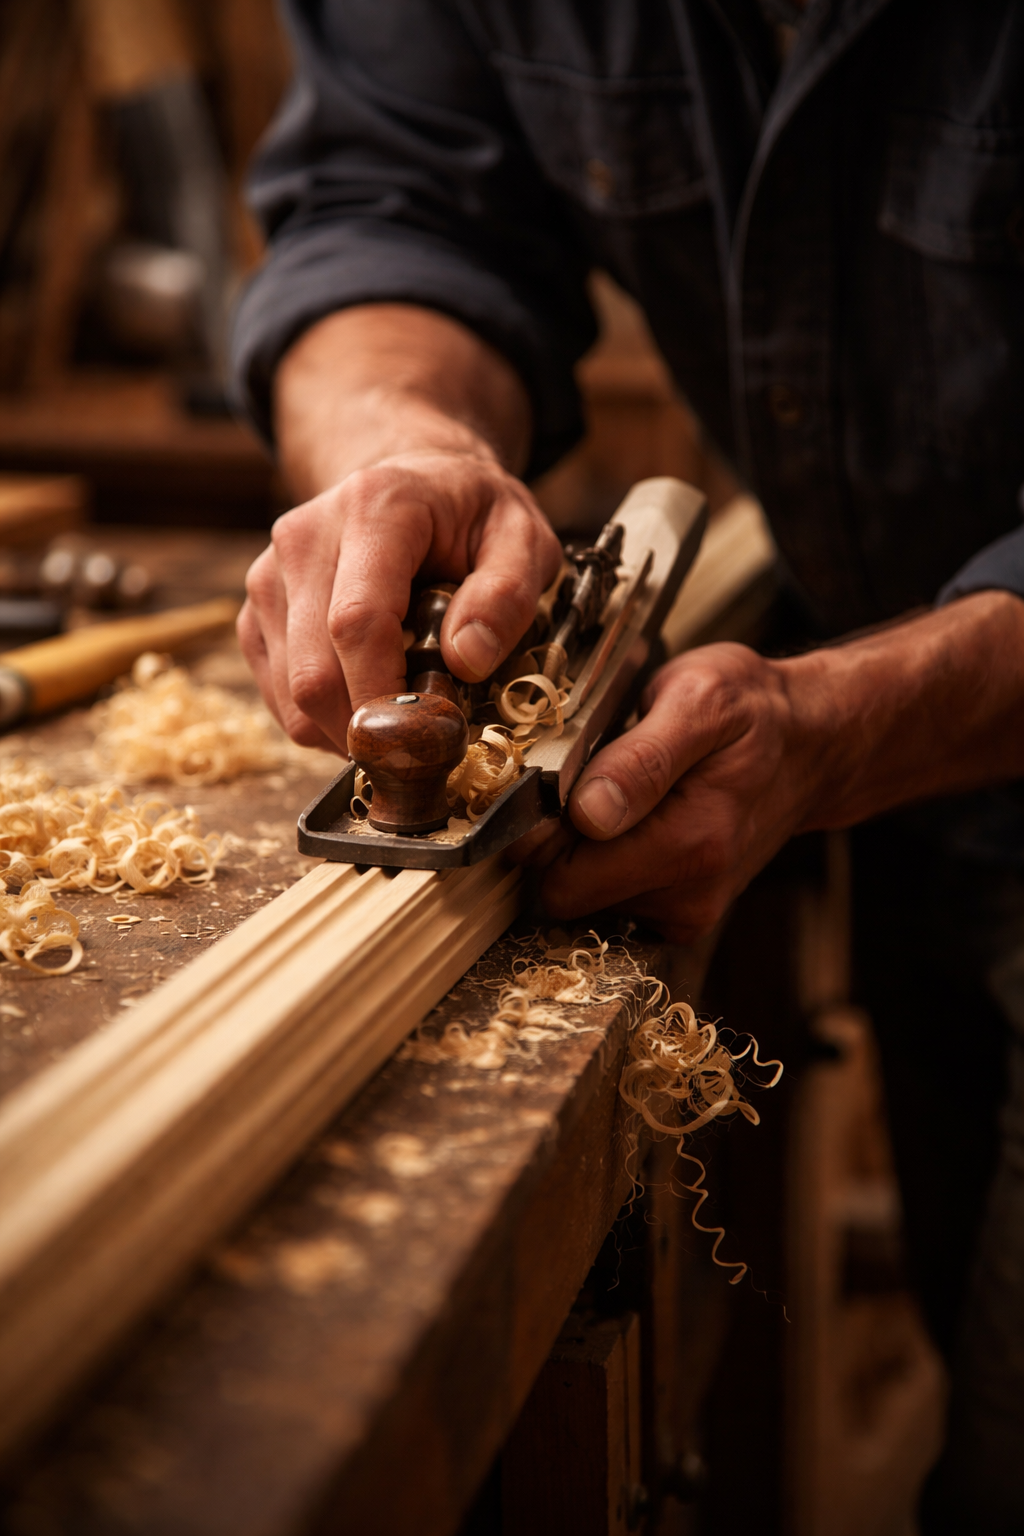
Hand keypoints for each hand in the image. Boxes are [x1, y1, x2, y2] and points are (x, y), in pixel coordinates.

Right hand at [238, 447, 561, 752]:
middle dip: (368, 730)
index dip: (383, 695)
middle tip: (422, 747)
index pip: (357, 623)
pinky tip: (367, 697)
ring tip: (400, 714)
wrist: (413, 483)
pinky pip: (278, 695)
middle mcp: (305, 538)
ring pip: (291, 694)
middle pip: (314, 671)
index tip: (423, 738)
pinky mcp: (256, 610)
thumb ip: (507, 595)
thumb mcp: (522, 538)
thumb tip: (467, 659)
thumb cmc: (470, 515)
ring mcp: (271, 576)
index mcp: (374, 510)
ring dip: (347, 730)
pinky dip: (323, 720)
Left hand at [515, 645, 811, 941]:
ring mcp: (690, 911)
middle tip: (582, 780)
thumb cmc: (752, 710)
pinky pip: (613, 901)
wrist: (810, 745)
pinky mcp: (685, 916)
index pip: (563, 878)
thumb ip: (640, 759)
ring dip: (587, 851)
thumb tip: (587, 813)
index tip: (547, 783)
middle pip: (568, 894)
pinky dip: (611, 865)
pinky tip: (638, 822)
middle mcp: (690, 893)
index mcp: (690, 844)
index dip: (539, 831)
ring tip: (621, 796)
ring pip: (587, 898)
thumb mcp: (698, 699)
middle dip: (559, 842)